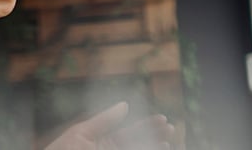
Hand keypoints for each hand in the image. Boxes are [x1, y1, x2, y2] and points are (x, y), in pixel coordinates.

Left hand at [44, 102, 175, 149]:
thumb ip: (104, 121)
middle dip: (156, 136)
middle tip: (171, 129)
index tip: (163, 119)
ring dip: (153, 147)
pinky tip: (153, 148)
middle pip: (140, 144)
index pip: (131, 132)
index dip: (148, 125)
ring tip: (167, 143)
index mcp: (104, 142)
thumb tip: (125, 105)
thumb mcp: (80, 135)